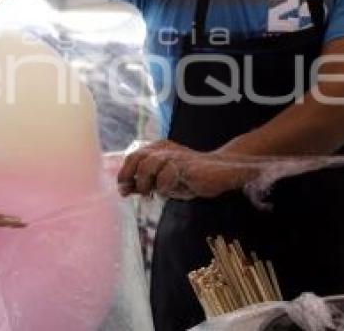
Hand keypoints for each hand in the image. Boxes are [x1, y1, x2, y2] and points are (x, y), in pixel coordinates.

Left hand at [117, 140, 250, 199]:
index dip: (124, 173)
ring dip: (146, 183)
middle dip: (130, 176)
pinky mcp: (186, 165)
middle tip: (133, 192)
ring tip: (152, 194)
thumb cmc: (190, 178)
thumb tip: (123, 190)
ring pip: (149, 165)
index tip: (123, 191)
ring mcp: (175, 156)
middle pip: (136, 157)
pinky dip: (164, 186)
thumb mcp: (164, 182)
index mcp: (157, 149)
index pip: (133, 157)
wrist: (221, 173)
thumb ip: (145, 184)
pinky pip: (168, 174)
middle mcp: (164, 149)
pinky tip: (170, 191)